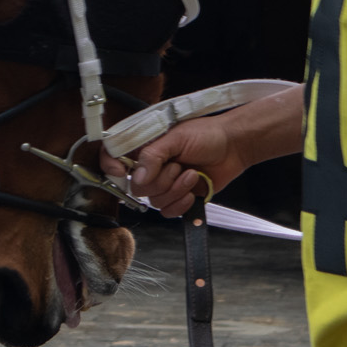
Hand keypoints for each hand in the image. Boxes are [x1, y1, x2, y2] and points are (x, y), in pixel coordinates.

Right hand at [101, 116, 243, 217]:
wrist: (234, 146)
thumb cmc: (207, 135)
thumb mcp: (177, 138)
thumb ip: (154, 156)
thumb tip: (137, 177)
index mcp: (146, 148)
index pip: (114, 157)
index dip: (112, 167)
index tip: (124, 173)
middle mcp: (152, 167)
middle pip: (138, 188)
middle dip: (161, 181)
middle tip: (179, 166)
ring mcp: (165, 184)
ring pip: (154, 201)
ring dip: (176, 190)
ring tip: (192, 174)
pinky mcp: (179, 197)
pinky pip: (168, 211)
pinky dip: (181, 204)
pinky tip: (193, 191)